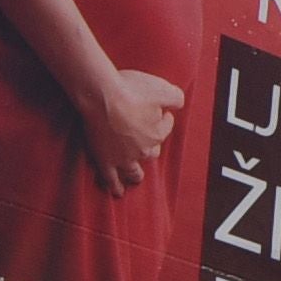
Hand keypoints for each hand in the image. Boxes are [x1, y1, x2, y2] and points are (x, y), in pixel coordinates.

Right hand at [85, 67, 184, 189]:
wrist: (101, 97)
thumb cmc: (131, 91)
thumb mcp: (162, 89)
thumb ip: (176, 97)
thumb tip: (178, 103)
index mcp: (157, 134)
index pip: (166, 127)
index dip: (165, 118)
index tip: (161, 112)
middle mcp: (143, 150)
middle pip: (151, 153)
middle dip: (151, 148)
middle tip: (146, 142)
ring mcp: (123, 158)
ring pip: (134, 172)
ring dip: (137, 175)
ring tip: (137, 178)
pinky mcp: (105, 160)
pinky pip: (111, 179)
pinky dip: (115, 187)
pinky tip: (117, 192)